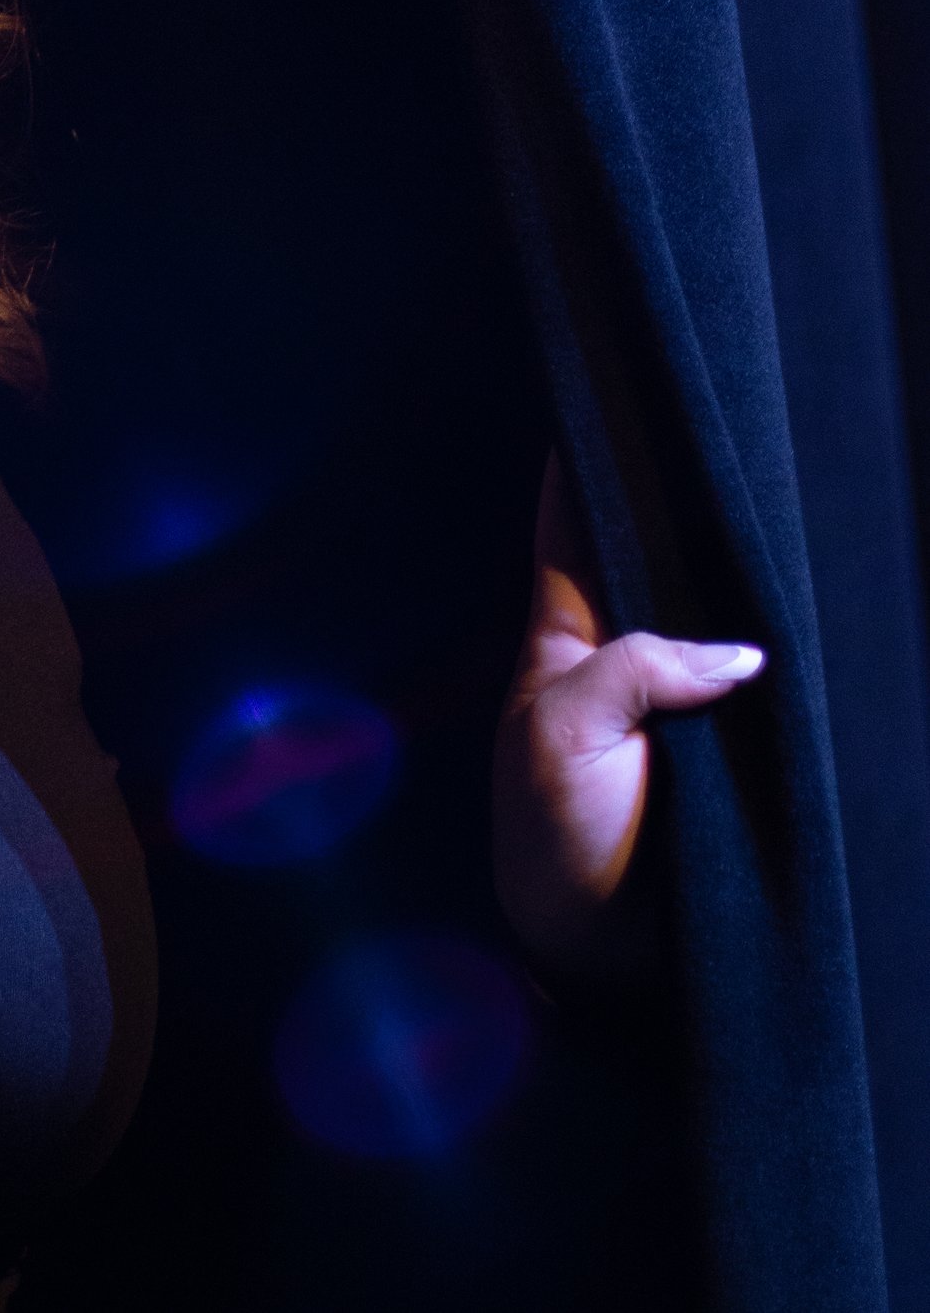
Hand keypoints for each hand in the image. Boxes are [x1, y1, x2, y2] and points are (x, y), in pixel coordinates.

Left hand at [493, 452, 764, 972]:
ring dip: (735, 588)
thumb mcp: (562, 736)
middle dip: (678, 514)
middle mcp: (620, 661)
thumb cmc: (552, 839)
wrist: (593, 960)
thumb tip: (743, 654)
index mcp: (563, 641)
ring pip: (707, 623)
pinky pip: (751, 694)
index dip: (584, 466)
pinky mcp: (724, 759)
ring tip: (776, 518)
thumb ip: (636, 671)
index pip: (571, 528)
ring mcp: (672, 708)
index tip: (606, 397)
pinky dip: (776, 664)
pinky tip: (805, 625)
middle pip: (651, 565)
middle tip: (724, 448)